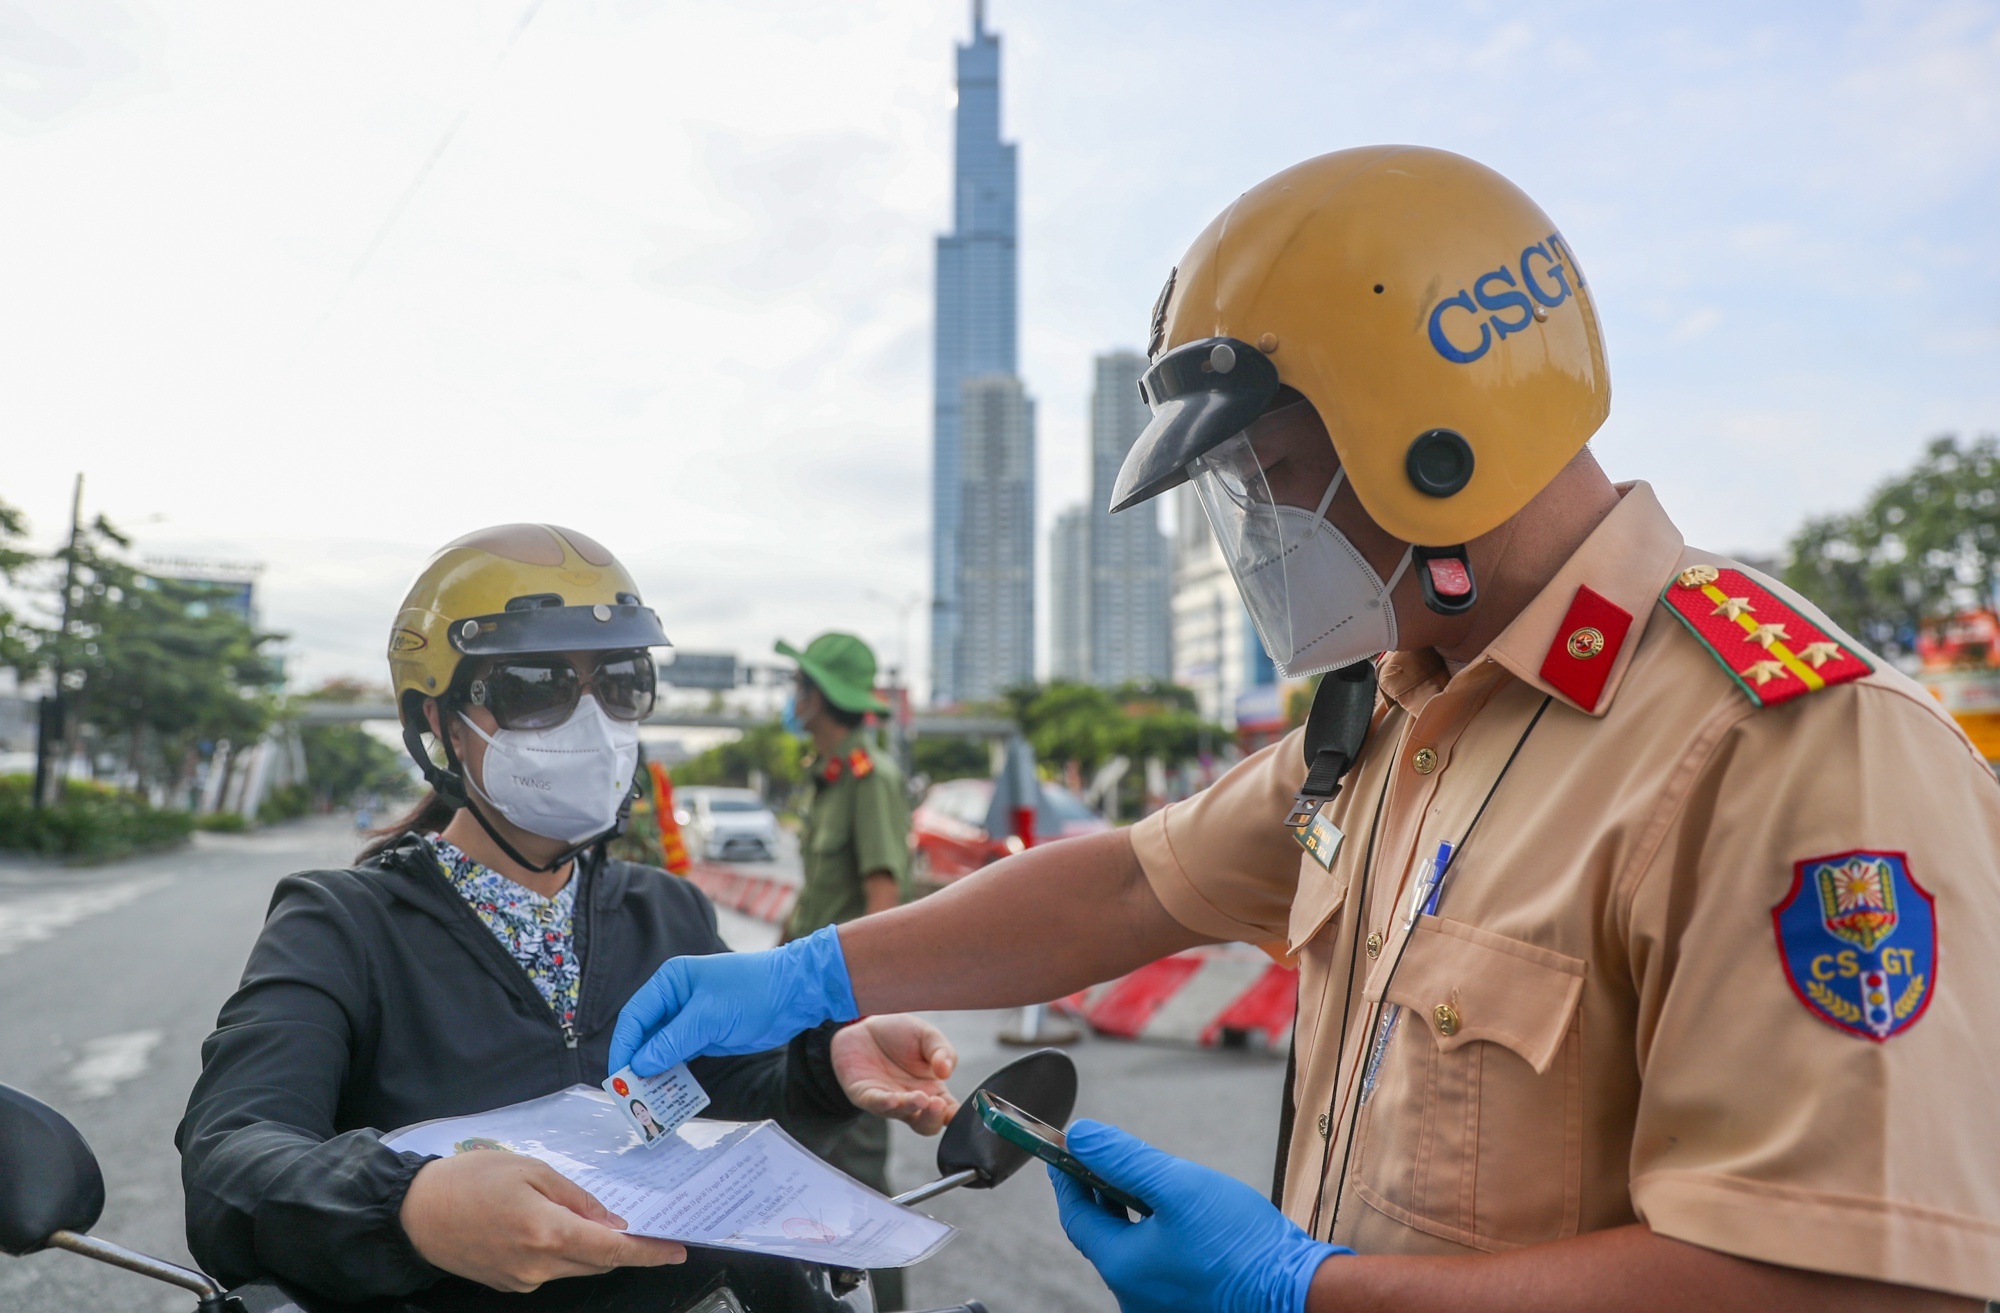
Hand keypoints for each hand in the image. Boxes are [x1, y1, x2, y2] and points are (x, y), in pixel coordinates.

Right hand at [400, 1147, 685, 1292]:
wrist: (415, 1212)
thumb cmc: (472, 1179)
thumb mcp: (531, 1170)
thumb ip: (576, 1198)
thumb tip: (611, 1221)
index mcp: (548, 1232)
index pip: (612, 1250)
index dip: (648, 1252)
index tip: (676, 1250)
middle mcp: (539, 1265)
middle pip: (597, 1262)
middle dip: (624, 1248)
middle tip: (648, 1229)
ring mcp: (523, 1279)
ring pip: (575, 1267)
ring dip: (593, 1248)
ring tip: (597, 1221)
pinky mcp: (509, 1283)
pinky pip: (551, 1269)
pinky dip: (564, 1251)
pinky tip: (554, 1227)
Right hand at [610, 924, 858, 1076]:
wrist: (795, 994)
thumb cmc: (752, 993)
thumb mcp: (709, 1017)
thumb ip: (672, 1041)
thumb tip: (639, 1065)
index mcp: (670, 982)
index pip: (635, 1016)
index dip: (624, 1046)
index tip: (618, 1076)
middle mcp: (675, 999)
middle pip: (644, 1034)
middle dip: (636, 1062)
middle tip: (628, 1094)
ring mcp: (689, 1019)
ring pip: (660, 1048)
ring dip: (653, 1071)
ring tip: (644, 1099)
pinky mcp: (705, 1036)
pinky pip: (679, 1056)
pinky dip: (672, 1072)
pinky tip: (666, 1092)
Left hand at [830, 1015, 958, 1133]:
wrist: (866, 1027)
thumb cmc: (900, 1035)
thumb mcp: (928, 1036)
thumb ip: (943, 1051)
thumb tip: (947, 1071)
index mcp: (933, 1091)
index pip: (949, 1112)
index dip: (956, 1116)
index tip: (961, 1112)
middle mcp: (912, 1102)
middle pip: (926, 1124)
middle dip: (933, 1118)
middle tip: (938, 1105)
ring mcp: (889, 1102)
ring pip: (902, 1113)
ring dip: (911, 1107)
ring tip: (920, 1098)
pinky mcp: (866, 1096)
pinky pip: (876, 1103)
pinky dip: (884, 1103)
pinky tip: (893, 1098)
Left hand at [1049, 1120, 1347, 1312]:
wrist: (1298, 1291)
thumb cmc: (1241, 1242)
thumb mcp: (1177, 1185)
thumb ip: (1123, 1159)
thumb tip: (1080, 1136)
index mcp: (1123, 1267)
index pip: (1077, 1217)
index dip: (1067, 1178)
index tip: (1062, 1148)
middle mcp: (1133, 1294)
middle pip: (1102, 1235)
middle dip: (1098, 1191)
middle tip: (1099, 1154)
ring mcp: (1160, 1304)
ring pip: (1131, 1248)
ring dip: (1128, 1210)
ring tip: (1141, 1176)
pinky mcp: (1187, 1304)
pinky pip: (1157, 1262)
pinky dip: (1153, 1232)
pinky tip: (1176, 1213)